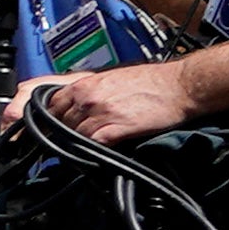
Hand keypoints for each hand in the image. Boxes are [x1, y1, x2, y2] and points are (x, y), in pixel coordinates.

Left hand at [32, 60, 189, 144]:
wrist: (178, 86)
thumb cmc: (149, 82)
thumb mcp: (110, 80)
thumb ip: (88, 93)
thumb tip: (74, 108)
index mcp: (83, 84)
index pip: (50, 106)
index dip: (49, 121)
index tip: (51, 130)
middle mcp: (87, 97)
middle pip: (59, 124)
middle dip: (63, 134)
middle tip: (70, 142)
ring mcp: (101, 113)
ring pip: (74, 136)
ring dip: (79, 143)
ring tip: (89, 146)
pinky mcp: (116, 128)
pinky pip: (93, 144)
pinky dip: (93, 149)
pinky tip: (100, 149)